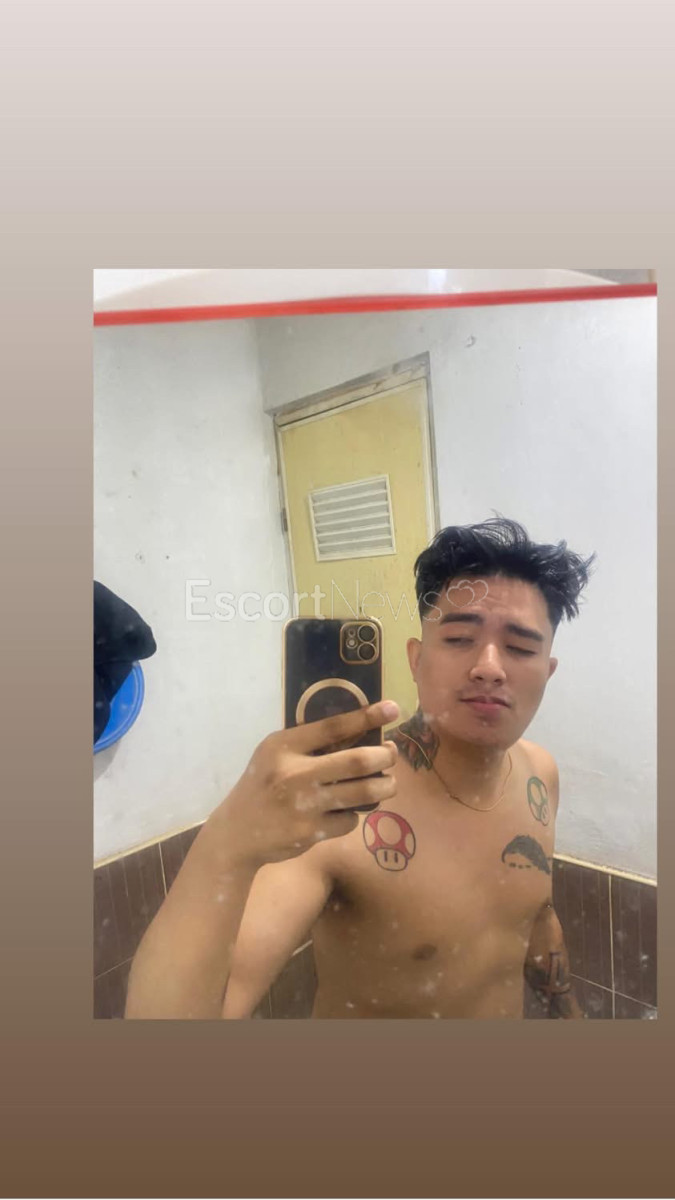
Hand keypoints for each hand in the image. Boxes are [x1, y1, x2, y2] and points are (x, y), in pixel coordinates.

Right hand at [206, 700, 399, 868]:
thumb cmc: (261, 786)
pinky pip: (350, 819)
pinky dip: (355, 814)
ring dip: (384, 786)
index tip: (393, 709)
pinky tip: (348, 810)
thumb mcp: (275, 755)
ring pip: (363, 792)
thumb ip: (309, 744)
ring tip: (388, 783)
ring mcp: (304, 805)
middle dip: (384, 756)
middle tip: (390, 755)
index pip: (332, 727)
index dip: (366, 716)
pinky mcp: (312, 833)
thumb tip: (361, 731)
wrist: (237, 833)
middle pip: (357, 760)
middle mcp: (294, 774)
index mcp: (284, 747)